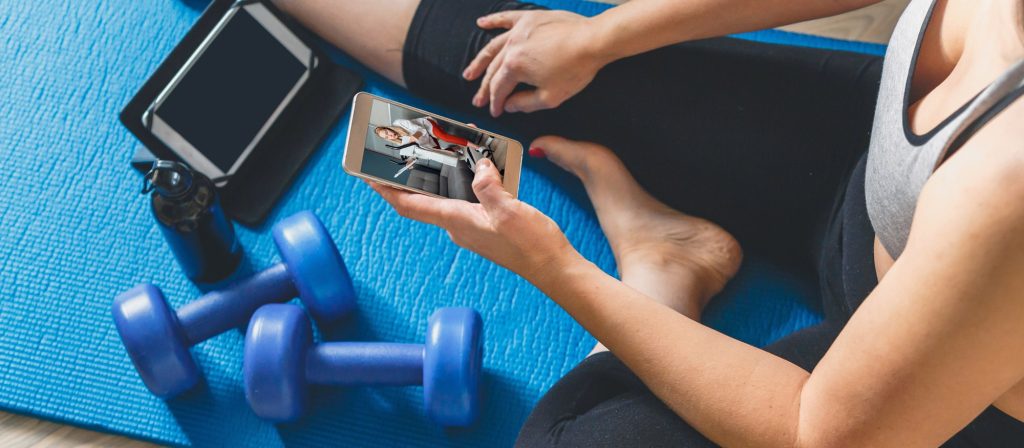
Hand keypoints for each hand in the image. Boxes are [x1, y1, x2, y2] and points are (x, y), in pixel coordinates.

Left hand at [367, 158, 576, 281]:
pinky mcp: (488, 225)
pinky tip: (481, 167)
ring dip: (443, 176)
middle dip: (412, 175)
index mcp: (457, 221)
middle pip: (425, 197)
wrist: (553, 267)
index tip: (367, 176)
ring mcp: (473, 226)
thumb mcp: (508, 210)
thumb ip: (489, 185)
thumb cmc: (531, 245)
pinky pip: (469, 199)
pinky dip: (467, 181)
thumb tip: (480, 165)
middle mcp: (459, 225)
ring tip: (442, 150)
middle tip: (404, 151)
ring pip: (449, 196)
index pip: (410, 205)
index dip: (386, 190)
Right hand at [463, 10, 604, 116]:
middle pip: (493, 70)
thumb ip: (525, 104)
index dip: (495, 103)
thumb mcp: (551, 97)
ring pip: (493, 47)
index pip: (499, 88)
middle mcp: (512, 47)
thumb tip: (509, 106)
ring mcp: (519, 31)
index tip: (495, 112)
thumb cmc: (575, 69)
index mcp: (515, 67)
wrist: (593, 40)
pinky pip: (506, 18)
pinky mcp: (529, 19)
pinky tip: (481, 23)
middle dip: (485, 88)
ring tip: (469, 73)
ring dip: (479, 61)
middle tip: (478, 100)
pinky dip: (492, 20)